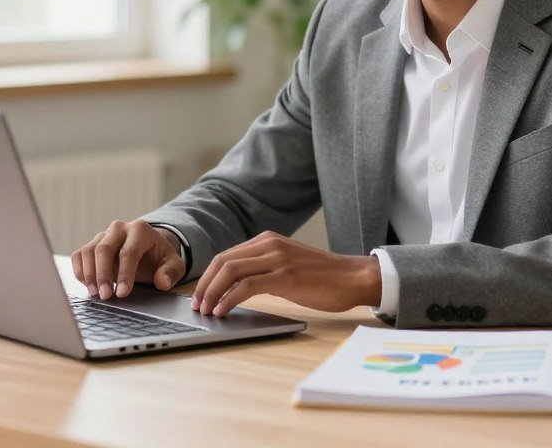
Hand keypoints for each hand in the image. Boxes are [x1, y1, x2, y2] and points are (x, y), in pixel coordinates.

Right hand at [70, 220, 185, 300]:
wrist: (148, 248)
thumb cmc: (159, 257)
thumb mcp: (174, 264)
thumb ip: (170, 273)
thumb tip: (161, 282)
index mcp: (140, 230)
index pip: (129, 252)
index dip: (124, 274)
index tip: (122, 294)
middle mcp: (119, 229)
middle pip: (104, 249)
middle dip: (103, 274)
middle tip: (105, 296)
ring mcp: (103, 235)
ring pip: (88, 251)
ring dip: (89, 275)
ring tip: (95, 295)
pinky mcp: (92, 244)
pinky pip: (79, 255)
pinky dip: (79, 271)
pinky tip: (88, 286)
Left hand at [190, 231, 381, 316]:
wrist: (354, 278)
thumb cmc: (324, 277)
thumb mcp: (289, 264)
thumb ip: (266, 267)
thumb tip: (238, 286)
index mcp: (268, 240)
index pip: (226, 255)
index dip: (208, 276)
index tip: (200, 294)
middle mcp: (270, 245)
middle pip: (222, 261)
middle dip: (204, 284)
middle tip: (197, 305)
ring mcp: (278, 259)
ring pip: (230, 271)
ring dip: (212, 292)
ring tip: (206, 310)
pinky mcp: (285, 277)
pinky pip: (246, 286)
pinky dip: (229, 299)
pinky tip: (223, 310)